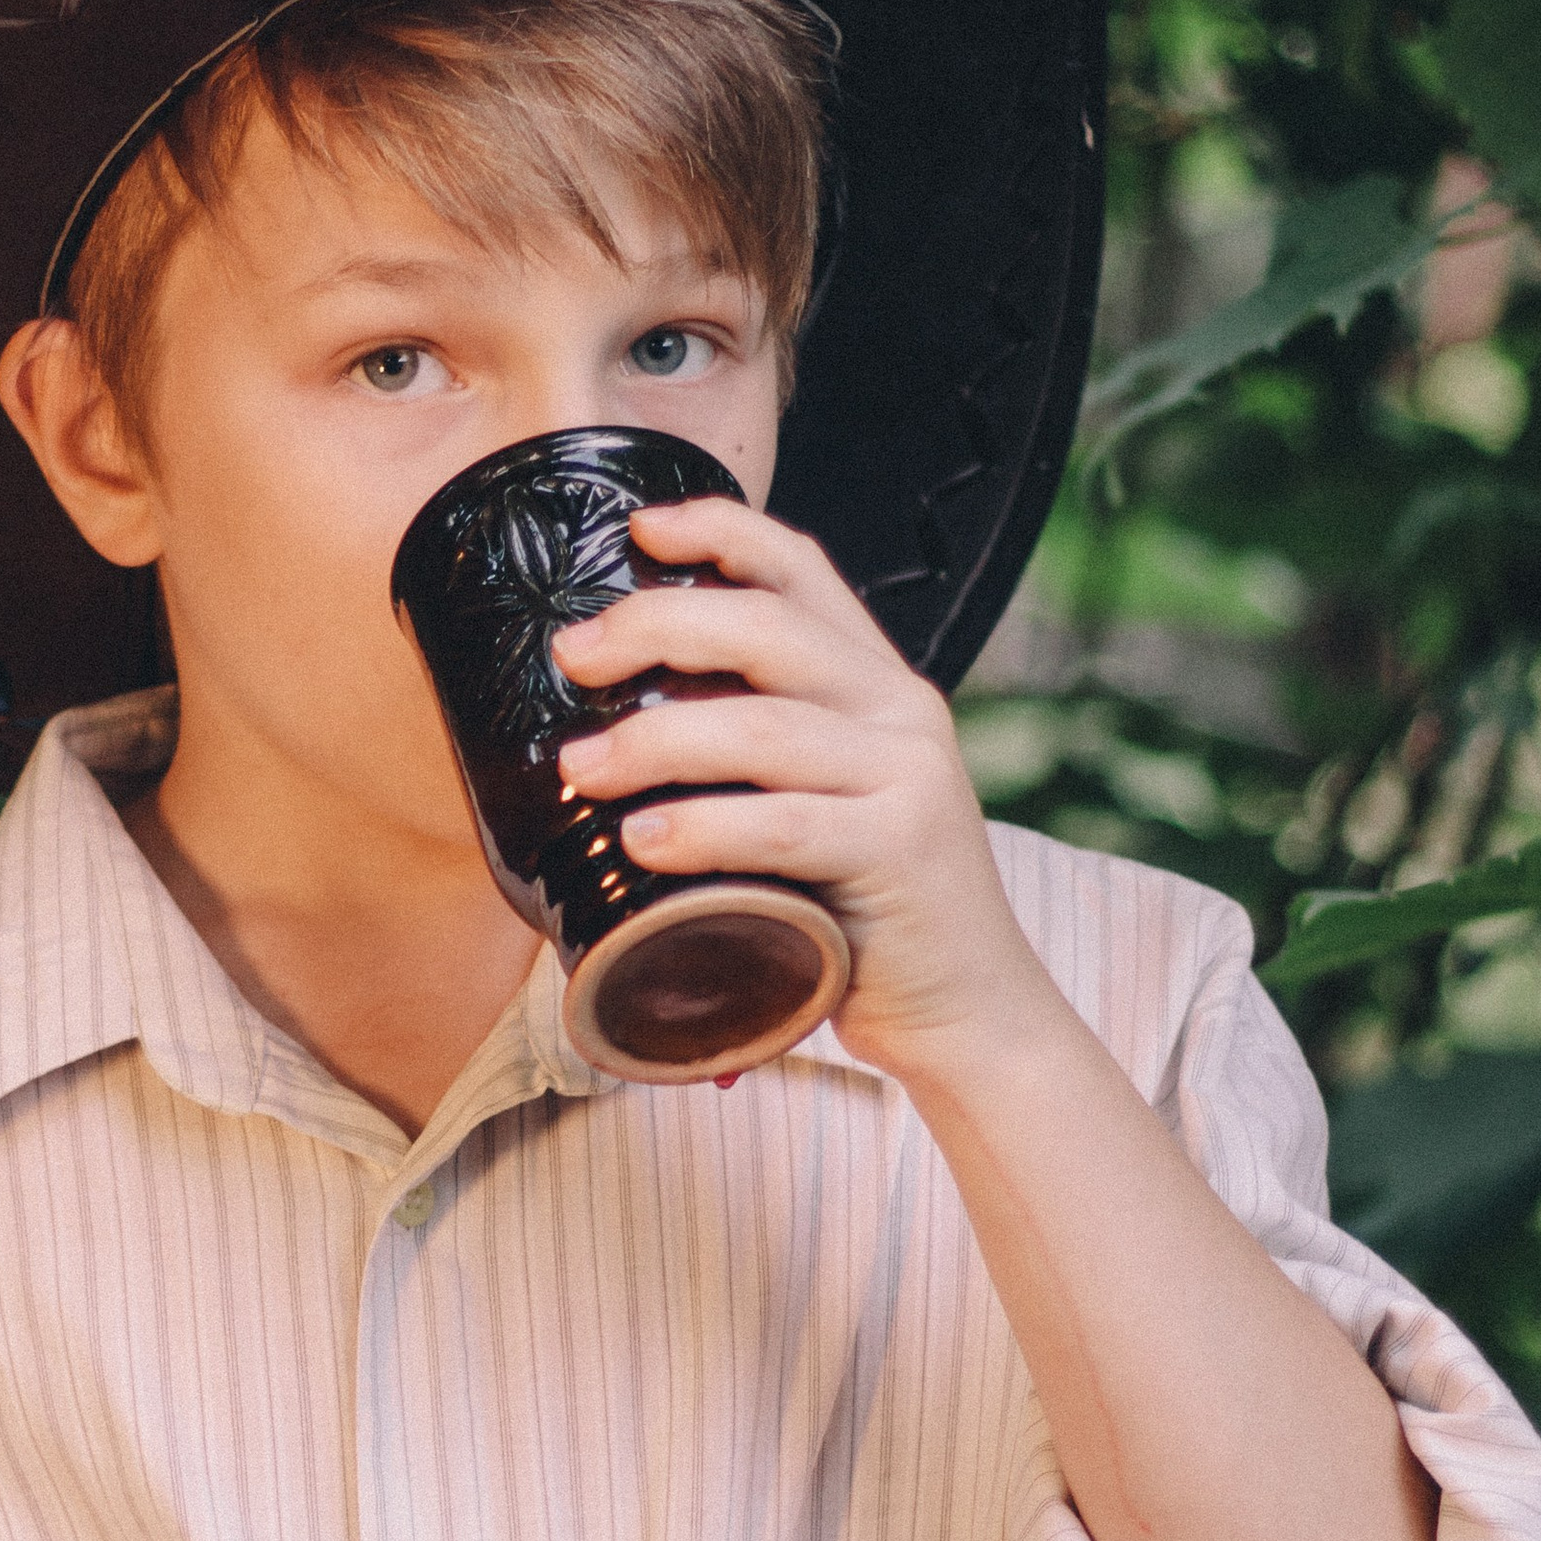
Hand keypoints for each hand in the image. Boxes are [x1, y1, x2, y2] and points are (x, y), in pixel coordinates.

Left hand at [549, 496, 1051, 1083]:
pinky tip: (642, 839)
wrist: (967, 1010)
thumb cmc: (862, 913)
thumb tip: (611, 737)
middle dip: (655, 628)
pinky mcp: (902, 853)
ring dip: (654, 740)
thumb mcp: (818, 808)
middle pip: (766, 629)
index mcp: (879, 685)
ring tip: (581, 766)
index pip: (802, 571)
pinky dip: (705, 827)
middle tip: (573, 659)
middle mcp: (901, 712)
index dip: (721, 531)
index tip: (638, 531)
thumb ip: (754, 760)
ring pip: (763, 729)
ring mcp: (909, 778)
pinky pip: (788, 824)